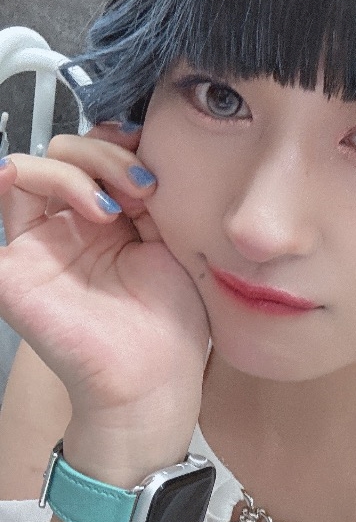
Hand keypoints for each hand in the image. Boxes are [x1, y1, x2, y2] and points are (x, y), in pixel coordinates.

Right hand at [0, 124, 208, 465]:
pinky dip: (9, 179)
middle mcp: (70, 226)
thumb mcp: (173, 240)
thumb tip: (134, 145)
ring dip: (77, 170)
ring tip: (116, 207)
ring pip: (32, 168)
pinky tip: (40, 185)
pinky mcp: (12, 269)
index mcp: (109, 219)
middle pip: (66, 152)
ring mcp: (38, 244)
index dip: (122, 144)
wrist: (156, 378)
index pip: (99, 152)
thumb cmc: (173, 320)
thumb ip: (148, 193)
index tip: (157, 165)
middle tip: (145, 189)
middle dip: (107, 156)